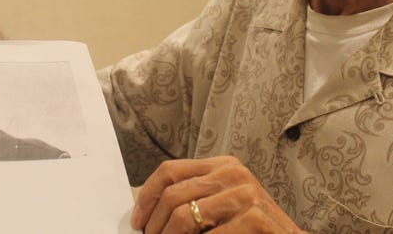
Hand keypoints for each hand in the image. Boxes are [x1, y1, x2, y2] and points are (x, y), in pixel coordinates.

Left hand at [131, 156, 305, 232]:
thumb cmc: (250, 232)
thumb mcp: (219, 209)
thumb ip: (191, 204)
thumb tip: (146, 218)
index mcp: (221, 165)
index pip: (170, 170)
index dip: (147, 197)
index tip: (137, 223)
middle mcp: (233, 173)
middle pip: (172, 195)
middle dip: (155, 226)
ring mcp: (246, 193)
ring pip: (184, 216)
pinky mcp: (255, 216)